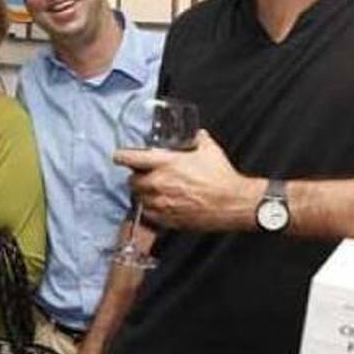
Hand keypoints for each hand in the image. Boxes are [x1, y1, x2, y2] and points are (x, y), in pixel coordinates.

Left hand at [113, 130, 260, 231]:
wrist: (233, 203)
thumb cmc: (221, 177)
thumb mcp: (209, 150)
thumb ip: (197, 139)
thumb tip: (196, 134)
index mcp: (165, 164)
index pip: (130, 158)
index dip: (122, 156)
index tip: (120, 156)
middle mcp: (159, 184)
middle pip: (131, 180)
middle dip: (137, 177)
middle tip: (146, 175)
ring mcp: (161, 203)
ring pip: (139, 198)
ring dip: (144, 193)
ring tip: (156, 190)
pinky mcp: (167, 219)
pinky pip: (149, 213)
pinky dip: (151, 208)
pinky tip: (162, 204)